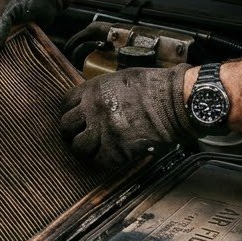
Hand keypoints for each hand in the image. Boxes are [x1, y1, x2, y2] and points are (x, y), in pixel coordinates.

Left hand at [59, 64, 196, 167]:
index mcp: (93, 90)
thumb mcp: (121, 79)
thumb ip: (103, 91)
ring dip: (83, 148)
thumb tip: (94, 102)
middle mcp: (93, 110)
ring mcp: (103, 130)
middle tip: (80, 135)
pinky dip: (100, 161)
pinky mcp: (116, 149)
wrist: (175, 101)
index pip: (66, 104)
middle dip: (71, 132)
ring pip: (77, 146)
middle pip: (66, 126)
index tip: (76, 119)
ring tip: (92, 148)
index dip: (70, 112)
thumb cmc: (155, 86)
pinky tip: (107, 157)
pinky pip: (97, 161)